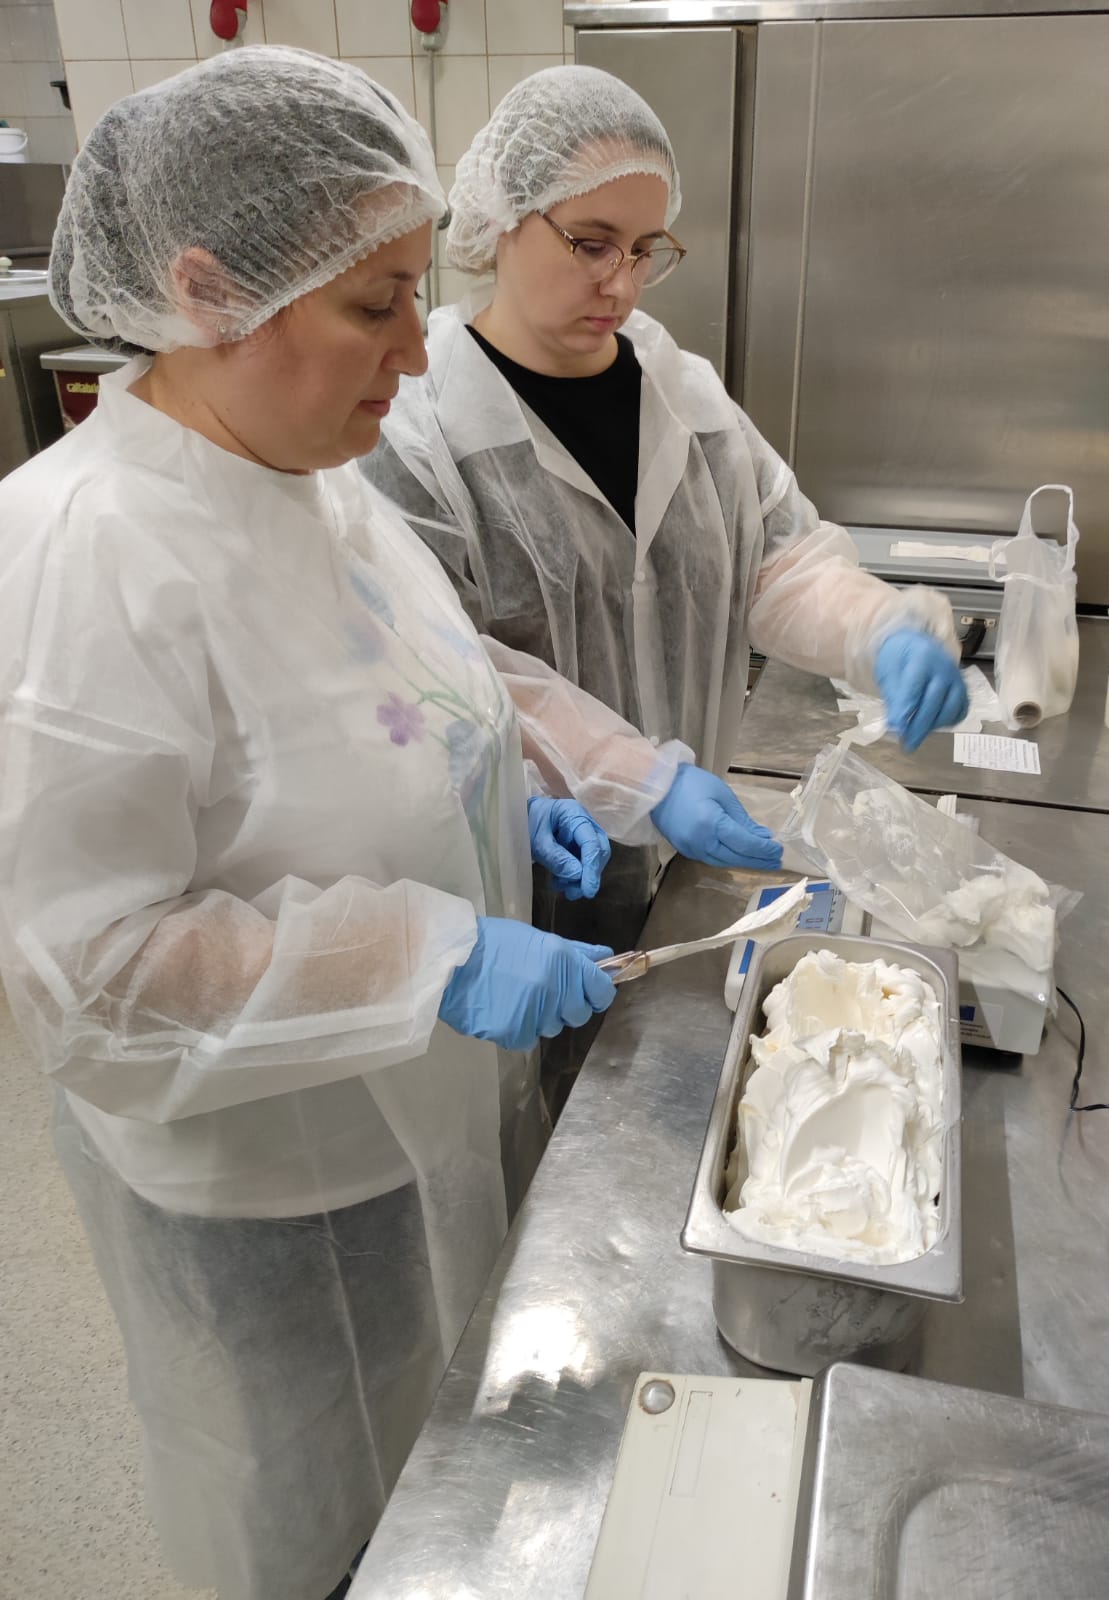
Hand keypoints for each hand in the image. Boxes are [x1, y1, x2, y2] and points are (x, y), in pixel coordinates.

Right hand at [438, 917, 615, 1051]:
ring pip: (552, 1027)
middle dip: (567, 1006)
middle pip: (579, 1014)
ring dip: (541, 1016)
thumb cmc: (494, 942)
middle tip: (544, 992)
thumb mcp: (538, 939)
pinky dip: (519, 1028)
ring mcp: (535, 1015)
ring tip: (516, 997)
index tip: (587, 991)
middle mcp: (555, 990)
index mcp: (564, 962)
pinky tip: (503, 1010)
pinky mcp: (515, 1033)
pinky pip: (528, 1038)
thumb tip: (608, 956)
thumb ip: (576, 952)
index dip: (597, 992)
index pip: (602, 991)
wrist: (451, 958)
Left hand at [527, 797, 611, 899]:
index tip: (588, 890)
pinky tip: (560, 883)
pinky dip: (574, 876)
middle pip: (598, 851)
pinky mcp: (578, 845)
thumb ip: (556, 858)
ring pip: (592, 859)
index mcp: (574, 814)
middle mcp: (584, 823)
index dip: (592, 868)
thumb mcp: (537, 842)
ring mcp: (582, 834)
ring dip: (580, 878)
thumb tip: (578, 875)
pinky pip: (582, 862)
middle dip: (588, 874)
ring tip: (562, 888)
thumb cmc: (526, 823)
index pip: (591, 842)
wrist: (518, 818)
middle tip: (573, 892)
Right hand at [650, 764, 782, 869]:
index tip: (779, 850)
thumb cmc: (691, 782)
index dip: (764, 849)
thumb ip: (742, 818)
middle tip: (776, 860)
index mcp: (711, 824)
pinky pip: (711, 859)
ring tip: (762, 860)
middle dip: (758, 859)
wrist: (655, 786)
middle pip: (735, 857)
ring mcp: (690, 849)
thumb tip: (762, 836)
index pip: (745, 843)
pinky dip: (728, 858)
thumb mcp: (722, 794)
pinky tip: (740, 855)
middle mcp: (701, 842)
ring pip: (723, 862)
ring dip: (744, 862)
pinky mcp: (684, 850)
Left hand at [874, 628, 967, 751]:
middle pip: (934, 701)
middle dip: (919, 726)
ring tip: (915, 737)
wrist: (917, 645)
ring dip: (933, 726)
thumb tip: (895, 725)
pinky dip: (947, 722)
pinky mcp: (963, 690)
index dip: (905, 710)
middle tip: (906, 744)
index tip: (896, 729)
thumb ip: (893, 697)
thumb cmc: (899, 659)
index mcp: (922, 657)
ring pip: (950, 708)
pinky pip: (960, 711)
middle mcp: (944, 668)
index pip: (914, 687)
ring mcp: (957, 679)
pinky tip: (932, 726)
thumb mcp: (888, 673)